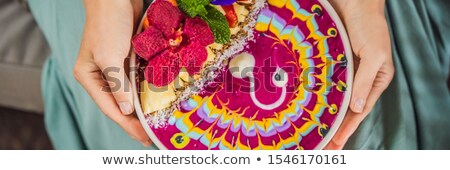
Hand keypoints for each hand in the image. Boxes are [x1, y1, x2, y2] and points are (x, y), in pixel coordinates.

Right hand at [73, 0, 151, 146]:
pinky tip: (157, 99)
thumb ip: (118, 85)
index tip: (144, 138)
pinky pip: (137, 79)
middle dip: (135, 120)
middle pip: (120, 103)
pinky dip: (146, 90)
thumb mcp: (110, 57)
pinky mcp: (127, 58)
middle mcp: (101, 75)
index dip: (127, 125)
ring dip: (142, 107)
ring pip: (130, 93)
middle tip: (151, 136)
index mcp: (89, 77)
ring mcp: (115, 66)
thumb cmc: (108, 24)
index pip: (110, 107)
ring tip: (156, 122)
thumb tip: (127, 110)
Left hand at [325, 0, 394, 149]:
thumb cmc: (370, 25)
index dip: (348, 127)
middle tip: (322, 144)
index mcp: (376, 80)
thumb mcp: (373, 54)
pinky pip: (323, 82)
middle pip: (345, 108)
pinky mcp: (331, 62)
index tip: (336, 142)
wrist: (355, 2)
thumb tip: (357, 107)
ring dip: (323, 113)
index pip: (360, 110)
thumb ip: (364, 80)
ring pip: (332, 97)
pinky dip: (316, 94)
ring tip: (313, 130)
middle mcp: (359, 79)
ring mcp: (344, 71)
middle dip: (335, 126)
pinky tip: (306, 104)